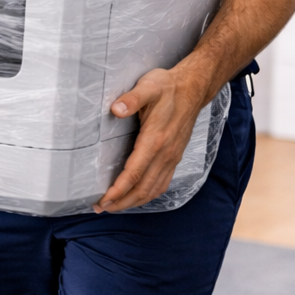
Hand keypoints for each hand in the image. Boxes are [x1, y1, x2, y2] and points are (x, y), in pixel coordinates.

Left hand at [93, 66, 207, 212]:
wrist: (193, 89)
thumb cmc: (167, 87)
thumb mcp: (148, 87)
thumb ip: (131, 99)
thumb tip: (115, 109)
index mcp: (156, 140)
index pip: (135, 173)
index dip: (118, 190)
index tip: (103, 199)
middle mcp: (165, 154)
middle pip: (143, 188)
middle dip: (122, 202)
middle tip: (100, 207)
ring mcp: (172, 157)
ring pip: (153, 189)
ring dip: (133, 202)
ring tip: (114, 206)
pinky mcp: (174, 157)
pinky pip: (162, 183)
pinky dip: (147, 195)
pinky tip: (136, 197)